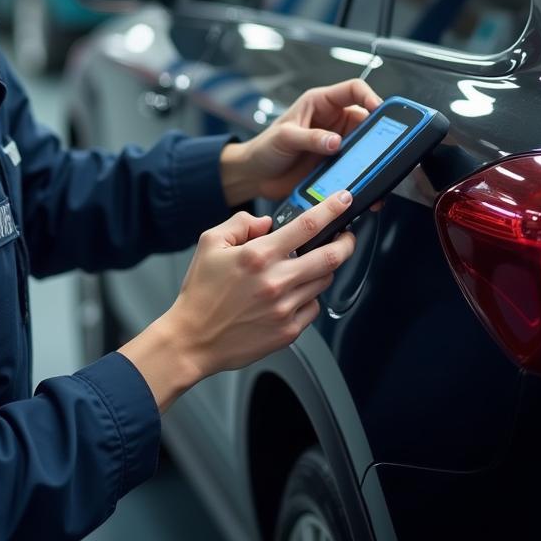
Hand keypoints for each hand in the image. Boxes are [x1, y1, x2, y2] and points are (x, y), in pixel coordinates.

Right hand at [118, 190, 355, 410]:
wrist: (194, 340)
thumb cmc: (201, 293)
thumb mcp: (210, 244)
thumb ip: (241, 223)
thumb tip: (267, 222)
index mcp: (258, 256)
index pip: (307, 226)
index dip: (332, 210)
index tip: (344, 200)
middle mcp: (276, 281)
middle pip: (331, 257)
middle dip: (346, 242)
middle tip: (346, 236)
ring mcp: (285, 308)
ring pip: (323, 281)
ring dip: (323, 269)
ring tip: (307, 266)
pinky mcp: (289, 331)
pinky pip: (313, 307)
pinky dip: (308, 296)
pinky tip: (291, 294)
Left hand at [220, 79, 382, 204]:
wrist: (255, 176)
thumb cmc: (264, 148)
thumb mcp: (285, 137)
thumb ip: (310, 138)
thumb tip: (335, 142)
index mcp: (321, 103)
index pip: (353, 90)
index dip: (370, 96)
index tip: (379, 110)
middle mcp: (333, 121)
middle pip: (367, 120)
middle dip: (379, 131)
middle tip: (387, 146)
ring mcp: (337, 144)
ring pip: (366, 146)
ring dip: (374, 157)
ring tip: (379, 169)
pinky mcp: (336, 165)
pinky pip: (357, 167)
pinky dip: (364, 175)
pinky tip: (366, 184)